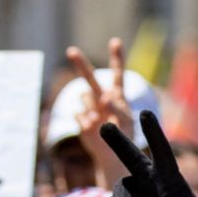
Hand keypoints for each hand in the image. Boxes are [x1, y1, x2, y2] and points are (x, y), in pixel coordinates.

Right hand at [67, 39, 136, 189]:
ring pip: (84, 98)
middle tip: (71, 51)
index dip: (116, 58)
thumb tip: (104, 97)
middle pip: (90, 78)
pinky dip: (85, 120)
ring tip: (98, 120)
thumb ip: (117, 108)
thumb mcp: (126, 122)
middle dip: (81, 64)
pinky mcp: (81, 119)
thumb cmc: (125, 136)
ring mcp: (90, 108)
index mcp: (117, 96)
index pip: (117, 74)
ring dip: (90, 106)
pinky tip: (91, 128)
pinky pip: (79, 114)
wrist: (112, 155)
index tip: (115, 41)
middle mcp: (101, 98)